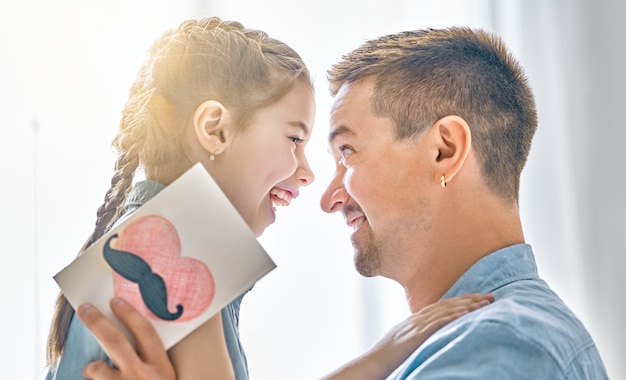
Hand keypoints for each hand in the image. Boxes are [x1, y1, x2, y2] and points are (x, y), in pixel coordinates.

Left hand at [77, 297, 175, 379]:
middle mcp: (143, 375)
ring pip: (98, 367)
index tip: (116, 301)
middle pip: (115, 340)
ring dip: (92, 367)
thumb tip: (133, 345)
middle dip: (97, 321)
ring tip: (92, 370)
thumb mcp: (166, 379)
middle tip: (85, 309)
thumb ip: (154, 365)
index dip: (129, 314)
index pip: (145, 332)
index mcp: (162, 368)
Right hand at [369, 293, 494, 374]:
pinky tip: (465, 314)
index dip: (462, 301)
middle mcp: (416, 319)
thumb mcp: (404, 343)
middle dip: (470, 299)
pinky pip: (435, 324)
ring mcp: (415, 327)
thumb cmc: (386, 358)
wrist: (371, 364)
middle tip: (492, 296)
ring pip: (444, 311)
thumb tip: (433, 337)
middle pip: (447, 304)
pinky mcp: (415, 337)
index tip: (480, 298)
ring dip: (466, 305)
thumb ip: (418, 336)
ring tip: (485, 303)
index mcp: (415, 321)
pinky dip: (451, 317)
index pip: (443, 306)